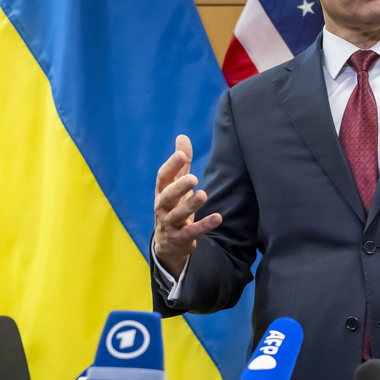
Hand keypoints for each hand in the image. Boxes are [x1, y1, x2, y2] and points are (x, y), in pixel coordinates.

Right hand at [153, 135, 221, 277]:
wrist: (167, 243)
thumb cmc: (173, 207)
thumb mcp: (175, 185)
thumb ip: (180, 164)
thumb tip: (182, 137)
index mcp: (161, 192)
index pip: (163, 177)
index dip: (171, 165)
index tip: (181, 154)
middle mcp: (162, 207)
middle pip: (167, 196)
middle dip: (178, 186)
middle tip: (193, 178)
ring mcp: (169, 223)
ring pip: (177, 214)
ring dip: (190, 205)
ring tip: (203, 195)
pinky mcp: (180, 237)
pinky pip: (191, 232)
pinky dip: (204, 225)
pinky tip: (218, 218)